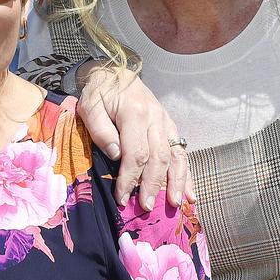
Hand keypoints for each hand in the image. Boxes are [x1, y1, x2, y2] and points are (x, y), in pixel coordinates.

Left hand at [75, 61, 192, 210]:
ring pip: (176, 156)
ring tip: (175, 205)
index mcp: (135, 113)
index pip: (136, 153)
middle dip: (153, 186)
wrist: (115, 72)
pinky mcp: (170, 126)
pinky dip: (187, 174)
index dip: (129, 179)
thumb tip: (116, 155)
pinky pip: (182, 152)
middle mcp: (155, 118)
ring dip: (176, 182)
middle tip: (146, 208)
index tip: (122, 198)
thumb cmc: (100, 92)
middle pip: (159, 158)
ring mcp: (166, 122)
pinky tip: (190, 193)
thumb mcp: (89, 106)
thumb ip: (100, 130)